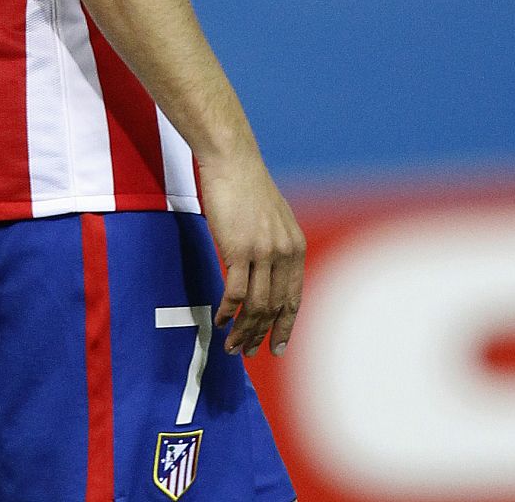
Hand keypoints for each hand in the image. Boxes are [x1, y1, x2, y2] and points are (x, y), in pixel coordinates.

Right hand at [198, 148, 305, 357]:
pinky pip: (234, 292)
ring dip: (243, 330)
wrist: (232, 162)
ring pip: (254, 305)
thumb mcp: (274, 219)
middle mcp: (284, 253)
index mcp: (295, 247)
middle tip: (246, 353)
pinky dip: (227, 311)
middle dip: (260, 335)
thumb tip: (270, 274)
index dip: (285, 326)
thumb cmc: (248, 187)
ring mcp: (262, 252)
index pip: (294, 298)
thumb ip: (277, 247)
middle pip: (273, 307)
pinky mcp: (237, 249)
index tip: (277, 348)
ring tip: (231, 346)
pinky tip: (219, 320)